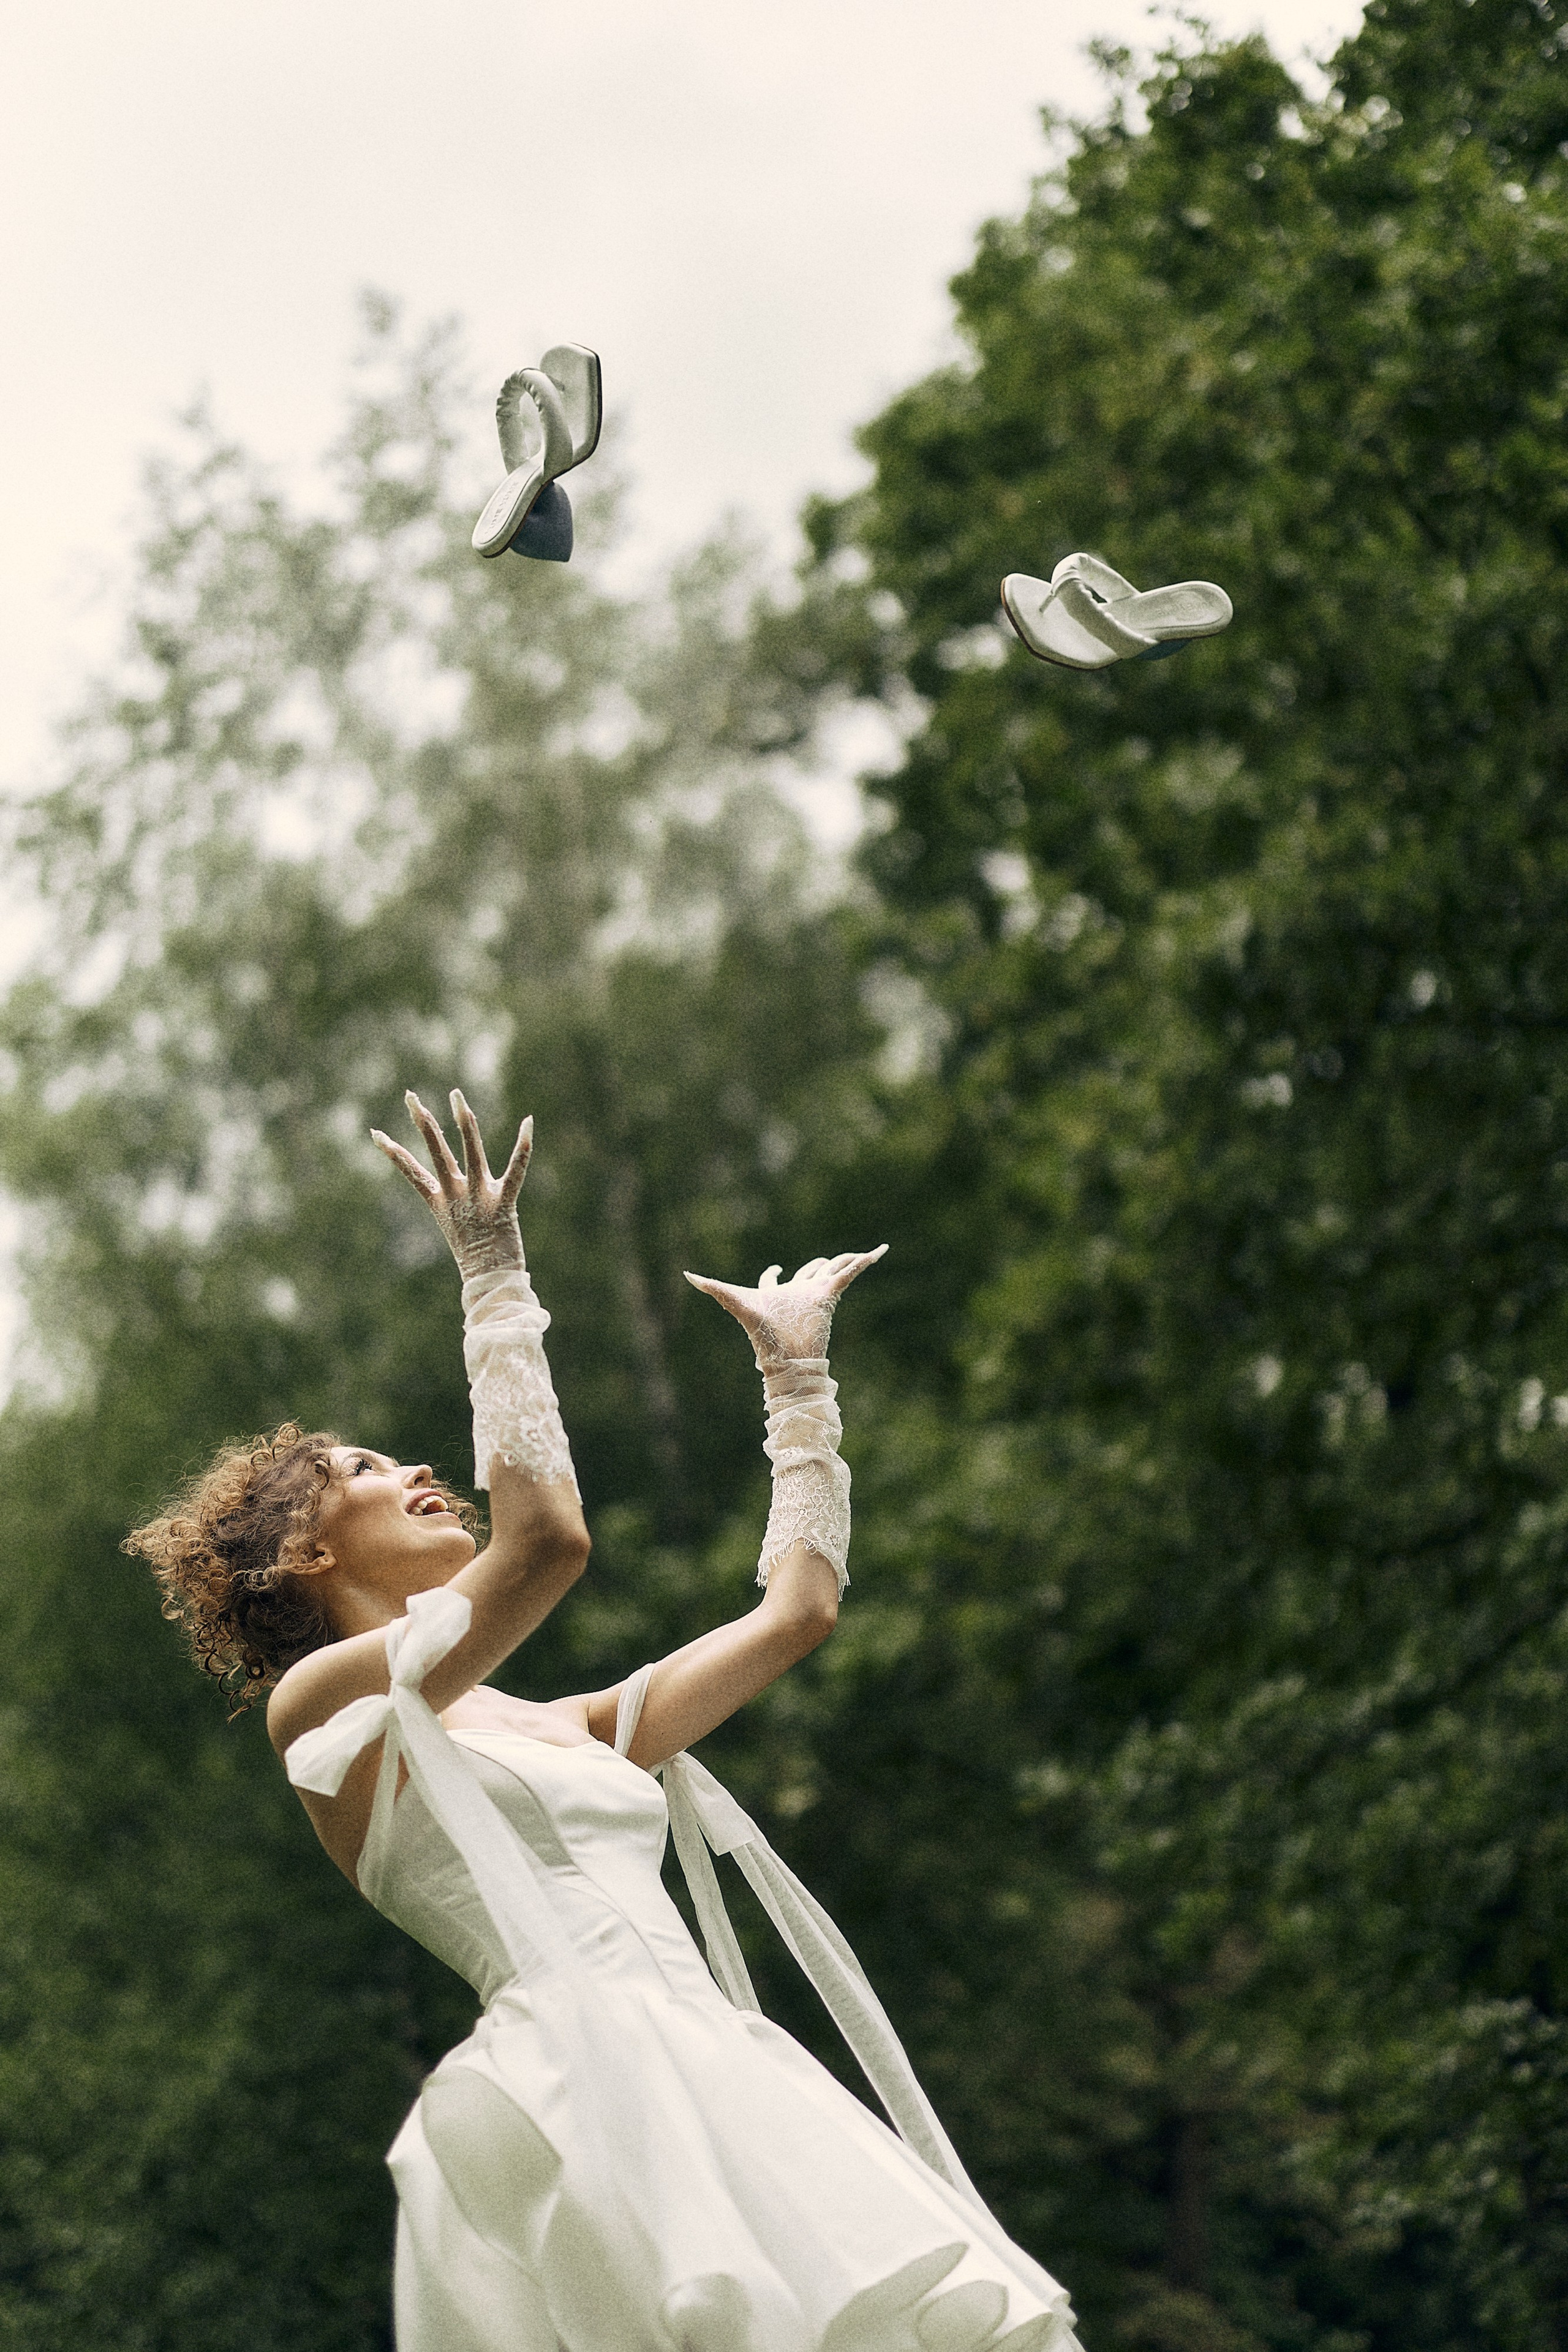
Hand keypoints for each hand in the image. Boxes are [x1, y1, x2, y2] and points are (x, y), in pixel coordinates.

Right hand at [371, 1090, 532, 1278]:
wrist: (491, 1281)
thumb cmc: (476, 1255)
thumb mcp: (456, 1223)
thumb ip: (453, 1201)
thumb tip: (442, 1191)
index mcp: (440, 1201)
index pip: (411, 1171)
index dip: (392, 1153)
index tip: (374, 1133)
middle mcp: (456, 1194)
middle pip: (435, 1152)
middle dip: (423, 1122)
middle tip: (411, 1096)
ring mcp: (479, 1197)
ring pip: (470, 1152)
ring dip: (463, 1122)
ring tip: (456, 1096)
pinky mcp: (504, 1202)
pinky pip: (516, 1170)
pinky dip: (523, 1147)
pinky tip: (528, 1123)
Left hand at [684, 1248, 887, 1365]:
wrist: (786, 1357)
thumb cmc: (760, 1333)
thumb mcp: (734, 1301)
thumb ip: (712, 1287)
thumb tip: (687, 1274)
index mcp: (775, 1295)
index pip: (774, 1280)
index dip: (773, 1274)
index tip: (773, 1268)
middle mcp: (797, 1293)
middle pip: (809, 1272)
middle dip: (816, 1265)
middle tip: (823, 1261)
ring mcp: (815, 1294)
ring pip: (833, 1269)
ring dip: (845, 1261)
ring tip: (861, 1255)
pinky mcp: (830, 1294)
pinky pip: (850, 1273)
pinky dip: (865, 1260)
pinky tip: (880, 1250)